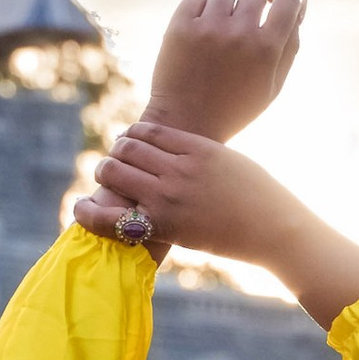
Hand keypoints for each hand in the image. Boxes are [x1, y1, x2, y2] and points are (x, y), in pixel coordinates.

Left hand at [74, 121, 358, 329]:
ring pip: (114, 171)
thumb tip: (183, 154)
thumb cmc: (262, 199)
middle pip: (126, 147)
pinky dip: (91, 212)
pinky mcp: (164, 225)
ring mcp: (170, 194)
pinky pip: (114, 215)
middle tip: (117, 168)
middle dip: (116, 155)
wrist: (277, 229)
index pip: (147, 131)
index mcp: (197, 147)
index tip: (130, 147)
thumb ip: (202, 154)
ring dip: (105, 176)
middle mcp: (180, 166)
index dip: (131, 137)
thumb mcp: (232, 162)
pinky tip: (81, 210)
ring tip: (107, 186)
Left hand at [143, 0, 304, 140]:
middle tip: (240, 31)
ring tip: (217, 33)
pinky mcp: (180, 26)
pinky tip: (198, 33)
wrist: (185, 124)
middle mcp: (240, 34)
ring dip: (224, 7)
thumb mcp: (273, 84)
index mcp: (267, 50)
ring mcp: (208, 28)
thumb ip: (291, 44)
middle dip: (251, 7)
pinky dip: (199, 9)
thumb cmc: (236, 107)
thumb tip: (301, 2)